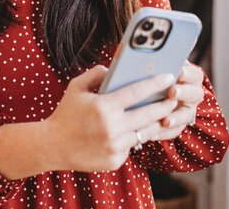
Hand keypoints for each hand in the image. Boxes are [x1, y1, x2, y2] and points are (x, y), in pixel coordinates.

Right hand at [44, 65, 178, 171]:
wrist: (53, 145)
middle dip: (165, 105)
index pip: (136, 92)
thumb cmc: (66, 112)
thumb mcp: (77, 86)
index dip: (155, 84)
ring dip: (155, 122)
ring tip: (163, 112)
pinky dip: (134, 137)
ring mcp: (114, 146)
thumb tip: (115, 69)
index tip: (169, 76)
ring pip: (144, 132)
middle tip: (174, 97)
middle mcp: (111, 128)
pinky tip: (137, 129)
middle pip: (148, 115)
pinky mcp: (115, 160)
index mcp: (103, 107)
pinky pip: (132, 146)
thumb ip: (96, 73)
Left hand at [154, 61, 203, 139]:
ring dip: (176, 117)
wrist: (157, 90)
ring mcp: (187, 110)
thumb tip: (148, 57)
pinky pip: (173, 132)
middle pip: (193, 94)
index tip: (179, 71)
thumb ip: (159, 63)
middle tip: (172, 91)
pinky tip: (152, 134)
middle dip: (183, 92)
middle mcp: (193, 94)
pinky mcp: (179, 125)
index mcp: (192, 77)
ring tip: (166, 120)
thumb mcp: (161, 66)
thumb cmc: (158, 72)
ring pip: (185, 116)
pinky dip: (163, 133)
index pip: (194, 74)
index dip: (188, 73)